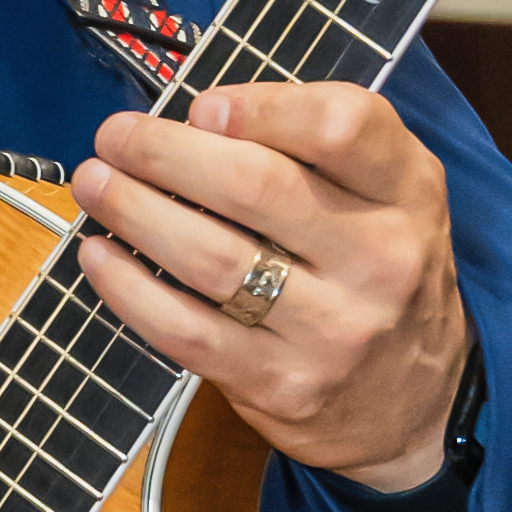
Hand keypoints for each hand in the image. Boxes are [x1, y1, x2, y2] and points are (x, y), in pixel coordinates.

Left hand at [69, 83, 470, 497]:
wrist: (417, 406)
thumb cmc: (377, 273)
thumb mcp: (384, 197)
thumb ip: (313, 150)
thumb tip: (196, 119)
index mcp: (408, 190)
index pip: (342, 126)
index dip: (261, 107)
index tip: (200, 105)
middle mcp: (381, 257)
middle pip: (257, 187)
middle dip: (166, 153)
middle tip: (115, 136)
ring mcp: (333, 328)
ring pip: (213, 258)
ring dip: (135, 212)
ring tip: (94, 183)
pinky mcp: (283, 383)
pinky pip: (187, 330)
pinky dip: (129, 288)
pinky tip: (98, 256)